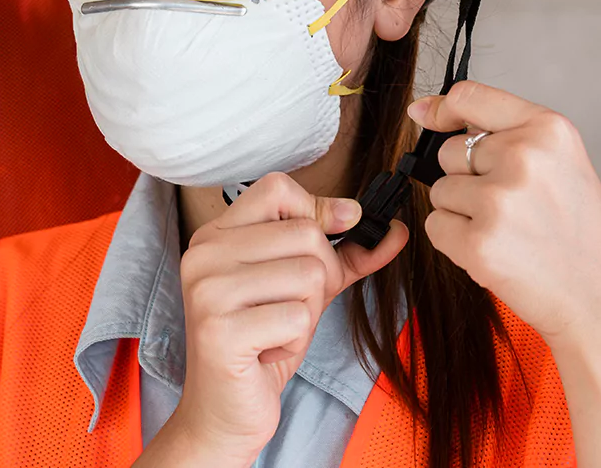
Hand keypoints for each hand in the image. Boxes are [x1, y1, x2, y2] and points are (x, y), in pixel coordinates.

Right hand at [154, 174, 405, 466]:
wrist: (223, 412)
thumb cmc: (262, 345)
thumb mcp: (305, 289)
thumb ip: (346, 255)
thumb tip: (395, 229)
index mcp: (216, 236)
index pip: (277, 187)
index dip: (318, 209)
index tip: (333, 235)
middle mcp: (204, 255)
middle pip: (307, 234)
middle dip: (320, 279)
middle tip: (289, 310)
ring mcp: (208, 291)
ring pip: (309, 275)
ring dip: (307, 314)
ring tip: (275, 331)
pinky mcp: (220, 331)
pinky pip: (298, 318)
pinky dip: (295, 341)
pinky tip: (268, 352)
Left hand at [409, 82, 600, 352]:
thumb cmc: (586, 236)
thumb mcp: (564, 163)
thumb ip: (508, 135)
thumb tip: (426, 112)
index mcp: (549, 130)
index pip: (470, 96)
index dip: (441, 109)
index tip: (425, 117)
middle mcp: (524, 156)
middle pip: (450, 152)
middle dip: (468, 179)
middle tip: (514, 209)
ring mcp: (499, 200)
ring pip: (441, 191)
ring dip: (463, 212)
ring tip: (510, 233)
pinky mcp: (478, 242)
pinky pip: (436, 226)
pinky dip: (456, 242)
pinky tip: (496, 253)